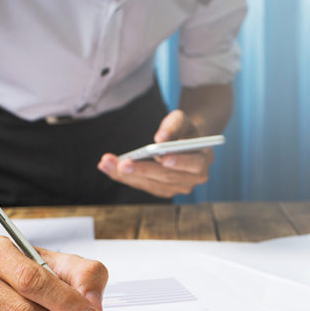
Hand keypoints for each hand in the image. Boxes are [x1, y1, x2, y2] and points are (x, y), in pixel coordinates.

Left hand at [97, 110, 213, 197]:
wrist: (184, 141)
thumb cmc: (183, 129)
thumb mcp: (182, 119)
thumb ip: (173, 125)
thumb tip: (160, 138)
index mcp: (203, 161)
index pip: (193, 164)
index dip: (179, 162)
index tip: (163, 158)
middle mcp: (193, 179)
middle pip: (166, 177)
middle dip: (142, 170)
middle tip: (122, 163)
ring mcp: (178, 188)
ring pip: (151, 184)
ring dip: (127, 176)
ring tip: (106, 163)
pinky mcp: (163, 190)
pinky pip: (143, 185)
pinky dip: (125, 177)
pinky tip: (109, 167)